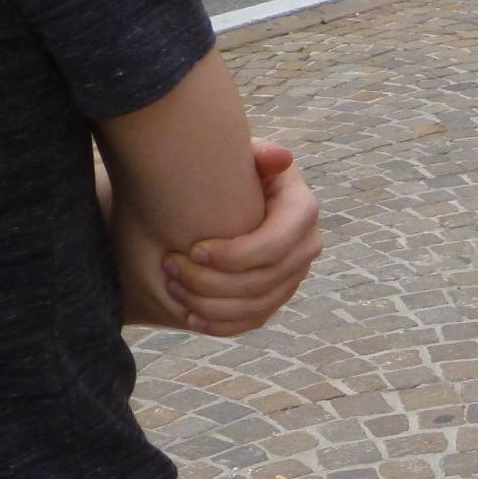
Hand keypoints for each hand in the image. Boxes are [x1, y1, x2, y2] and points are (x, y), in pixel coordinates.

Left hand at [154, 139, 321, 334]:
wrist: (216, 199)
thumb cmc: (223, 173)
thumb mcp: (236, 156)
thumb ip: (254, 154)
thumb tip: (281, 158)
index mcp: (301, 208)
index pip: (279, 243)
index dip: (237, 254)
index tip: (192, 249)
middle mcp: (306, 244)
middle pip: (268, 279)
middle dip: (213, 281)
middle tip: (170, 266)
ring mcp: (294, 273)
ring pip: (259, 305)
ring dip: (210, 303)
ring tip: (173, 286)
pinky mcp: (276, 295)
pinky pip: (254, 320)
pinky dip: (221, 324)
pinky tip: (190, 316)